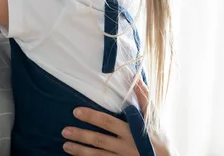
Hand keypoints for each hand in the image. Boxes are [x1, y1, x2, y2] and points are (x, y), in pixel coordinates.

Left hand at [62, 79, 177, 155]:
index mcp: (132, 130)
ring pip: (97, 155)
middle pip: (99, 140)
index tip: (76, 111)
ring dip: (80, 150)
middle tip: (64, 130)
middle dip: (81, 135)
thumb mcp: (154, 116)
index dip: (92, 117)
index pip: (108, 122)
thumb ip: (144, 96)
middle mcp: (125, 146)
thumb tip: (134, 76)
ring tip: (66, 145)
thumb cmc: (159, 136)